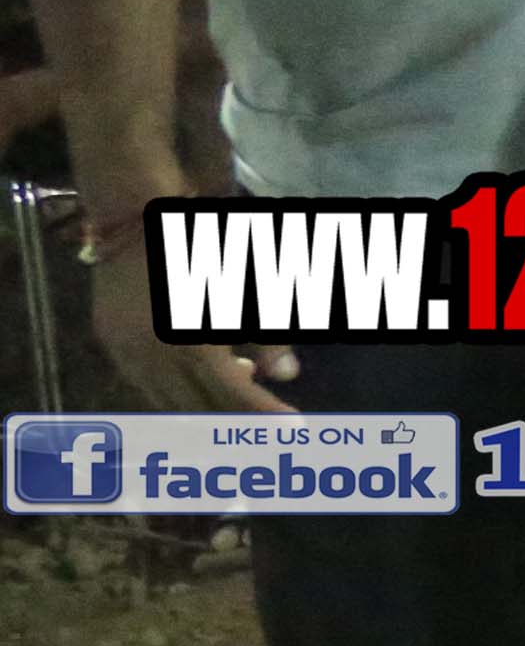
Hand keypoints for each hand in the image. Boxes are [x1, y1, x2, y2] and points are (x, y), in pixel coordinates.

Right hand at [87, 222, 291, 419]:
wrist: (137, 214)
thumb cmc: (204, 246)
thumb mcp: (247, 290)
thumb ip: (269, 336)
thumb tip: (290, 377)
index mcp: (189, 343)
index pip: (233, 394)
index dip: (263, 413)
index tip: (294, 427)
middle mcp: (151, 356)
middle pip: (197, 408)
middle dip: (233, 422)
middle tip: (266, 431)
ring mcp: (123, 351)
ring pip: (166, 401)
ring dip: (202, 411)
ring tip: (237, 411)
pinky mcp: (109, 341)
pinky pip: (144, 383)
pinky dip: (174, 392)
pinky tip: (200, 386)